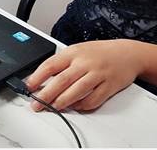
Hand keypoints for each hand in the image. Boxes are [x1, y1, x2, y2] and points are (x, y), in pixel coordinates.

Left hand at [25, 39, 142, 111]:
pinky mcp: (109, 86)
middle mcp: (85, 62)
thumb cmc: (99, 52)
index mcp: (73, 52)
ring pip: (76, 91)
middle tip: (36, 104)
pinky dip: (82, 106)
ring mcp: (98, 74)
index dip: (37, 77)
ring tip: (52, 107)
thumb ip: (62, 62)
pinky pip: (93, 99)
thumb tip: (41, 78)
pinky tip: (75, 107)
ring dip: (62, 102)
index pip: (51, 64)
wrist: (127, 53)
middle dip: (46, 94)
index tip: (29, 87)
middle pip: (62, 81)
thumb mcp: (77, 50)